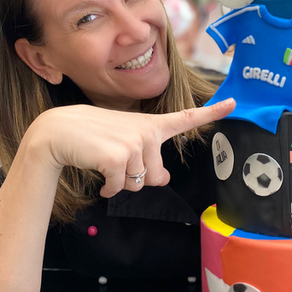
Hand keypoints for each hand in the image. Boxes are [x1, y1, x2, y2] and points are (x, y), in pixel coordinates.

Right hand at [27, 98, 235, 197]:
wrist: (58, 132)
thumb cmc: (90, 136)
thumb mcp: (123, 142)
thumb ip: (146, 158)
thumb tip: (162, 179)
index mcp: (148, 124)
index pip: (185, 118)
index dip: (211, 113)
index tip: (233, 103)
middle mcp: (145, 131)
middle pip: (156, 175)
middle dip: (139, 179)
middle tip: (118, 164)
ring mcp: (133, 143)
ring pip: (138, 184)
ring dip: (120, 183)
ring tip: (104, 164)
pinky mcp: (119, 157)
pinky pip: (121, 187)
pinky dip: (109, 188)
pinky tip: (98, 176)